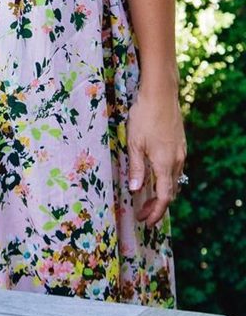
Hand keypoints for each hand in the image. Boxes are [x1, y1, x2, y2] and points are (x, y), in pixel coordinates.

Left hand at [126, 87, 186, 226]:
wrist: (161, 94)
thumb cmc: (144, 117)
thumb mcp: (134, 143)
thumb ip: (137, 168)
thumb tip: (136, 190)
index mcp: (165, 163)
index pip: (164, 197)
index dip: (156, 212)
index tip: (146, 222)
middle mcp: (176, 160)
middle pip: (171, 192)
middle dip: (157, 206)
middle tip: (143, 213)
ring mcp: (180, 152)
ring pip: (174, 180)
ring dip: (162, 193)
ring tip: (147, 198)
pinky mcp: (180, 144)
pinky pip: (175, 168)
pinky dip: (166, 179)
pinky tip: (155, 177)